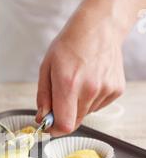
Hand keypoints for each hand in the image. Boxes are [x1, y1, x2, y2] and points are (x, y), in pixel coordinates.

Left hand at [36, 3, 125, 136]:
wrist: (99, 27)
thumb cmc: (70, 45)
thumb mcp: (46, 67)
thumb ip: (43, 97)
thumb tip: (42, 118)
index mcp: (68, 83)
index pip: (65, 125)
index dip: (55, 130)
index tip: (50, 126)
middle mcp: (89, 89)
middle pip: (75, 122)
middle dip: (64, 115)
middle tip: (61, 97)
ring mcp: (105, 89)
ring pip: (86, 113)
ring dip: (77, 105)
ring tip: (78, 82)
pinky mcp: (116, 89)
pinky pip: (98, 106)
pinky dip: (90, 99)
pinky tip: (90, 80)